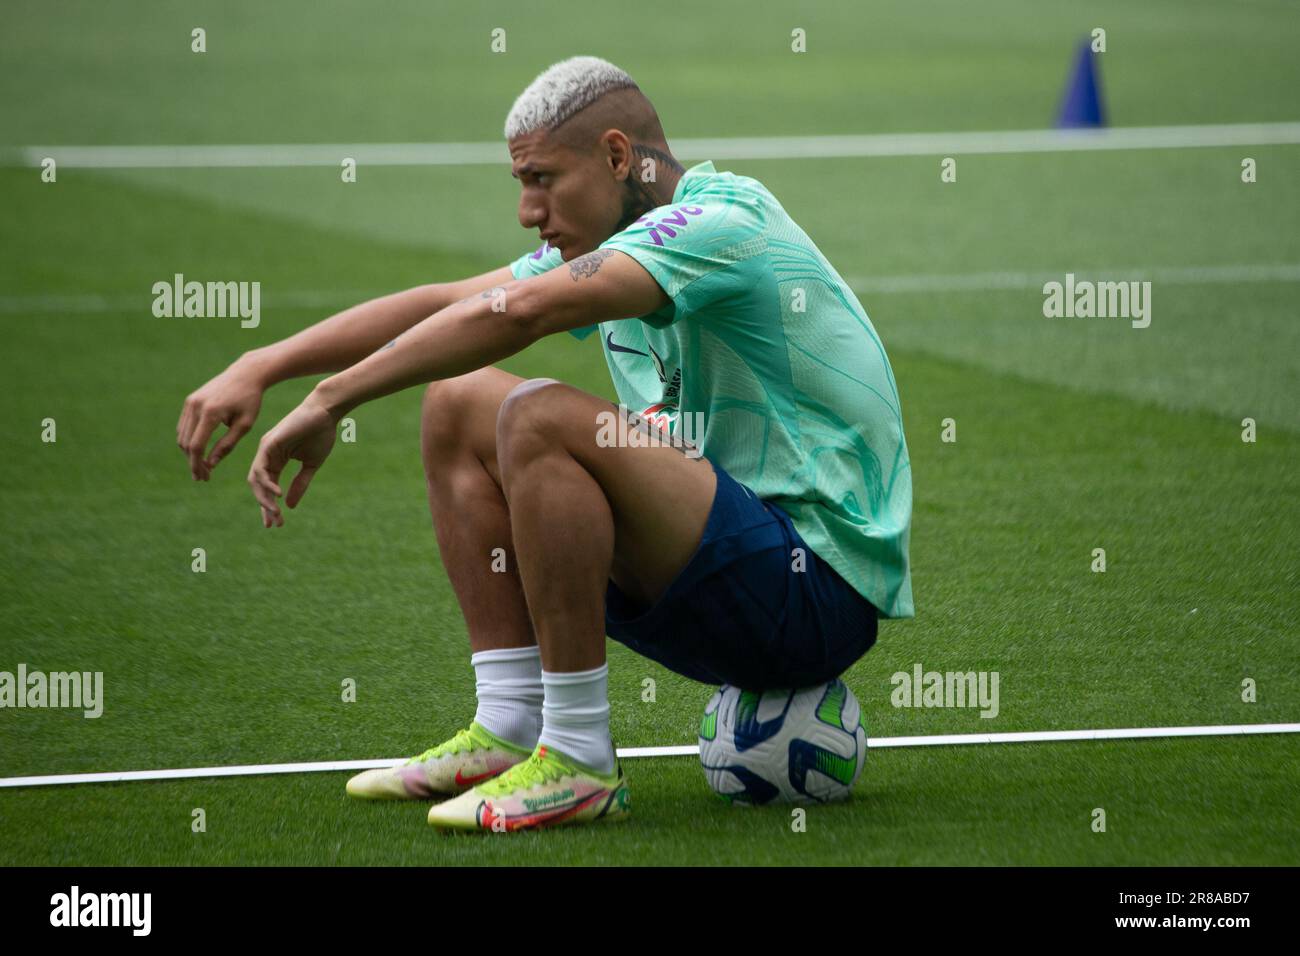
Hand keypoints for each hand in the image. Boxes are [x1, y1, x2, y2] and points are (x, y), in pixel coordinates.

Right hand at [177, 359, 266, 480]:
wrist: (245, 374)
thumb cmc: (250, 400)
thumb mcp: (244, 425)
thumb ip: (227, 446)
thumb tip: (210, 464)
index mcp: (211, 413)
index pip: (197, 446)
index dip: (197, 464)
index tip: (204, 478)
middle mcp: (196, 406)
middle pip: (186, 443)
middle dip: (193, 462)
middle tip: (203, 476)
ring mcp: (190, 402)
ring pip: (182, 435)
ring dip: (189, 452)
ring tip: (202, 466)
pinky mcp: (190, 400)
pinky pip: (184, 425)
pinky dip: (189, 440)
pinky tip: (199, 450)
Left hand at [247, 395, 337, 527]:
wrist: (326, 412)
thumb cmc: (321, 434)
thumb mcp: (310, 465)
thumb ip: (300, 484)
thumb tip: (290, 505)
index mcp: (276, 460)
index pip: (267, 487)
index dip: (269, 506)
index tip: (275, 524)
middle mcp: (267, 455)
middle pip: (258, 486)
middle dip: (265, 506)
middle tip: (275, 522)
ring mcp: (266, 449)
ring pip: (256, 479)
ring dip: (264, 498)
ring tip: (275, 512)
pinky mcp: (268, 443)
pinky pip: (261, 468)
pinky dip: (266, 482)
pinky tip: (278, 493)